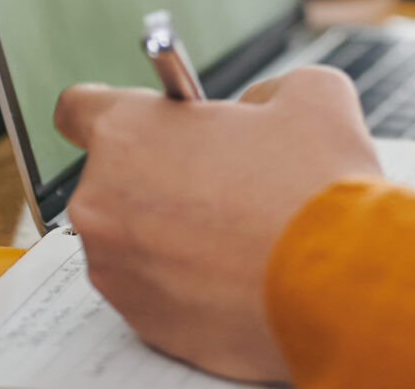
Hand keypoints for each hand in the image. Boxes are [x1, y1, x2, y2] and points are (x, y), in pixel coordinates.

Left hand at [55, 65, 381, 381]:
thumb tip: (254, 112)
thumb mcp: (309, 94)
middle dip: (161, 175)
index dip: (119, 111)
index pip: (77, 108)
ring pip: (135, 235)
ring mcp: (117, 269)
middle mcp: (102, 202)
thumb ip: (264, 91)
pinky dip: (186, 278)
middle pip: (115, 177)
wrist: (338, 289)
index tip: (147, 123)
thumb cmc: (315, 189)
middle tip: (222, 179)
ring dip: (173, 230)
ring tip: (239, 230)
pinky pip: (154, 286)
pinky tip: (238, 269)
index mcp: (128, 133)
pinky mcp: (141, 322)